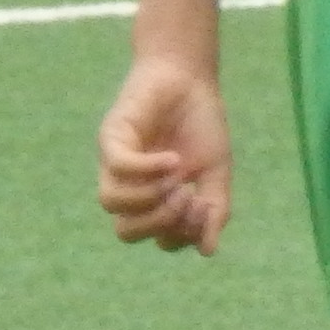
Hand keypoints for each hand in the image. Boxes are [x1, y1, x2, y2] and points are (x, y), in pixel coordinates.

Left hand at [98, 54, 233, 254]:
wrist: (190, 78)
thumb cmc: (201, 124)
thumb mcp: (216, 172)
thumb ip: (214, 210)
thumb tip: (208, 252)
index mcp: (156, 200)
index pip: (157, 238)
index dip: (181, 234)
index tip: (203, 206)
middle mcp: (131, 187)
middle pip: (126, 231)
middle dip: (161, 222)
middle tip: (187, 197)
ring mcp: (117, 164)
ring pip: (112, 203)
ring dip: (150, 198)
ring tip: (177, 177)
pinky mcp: (112, 137)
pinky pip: (118, 168)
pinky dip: (147, 169)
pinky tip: (172, 159)